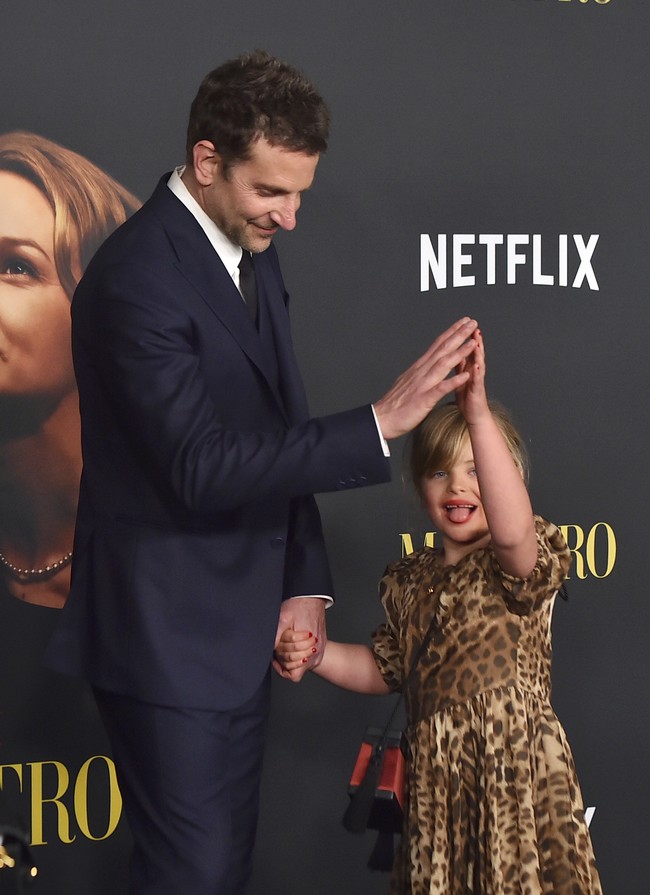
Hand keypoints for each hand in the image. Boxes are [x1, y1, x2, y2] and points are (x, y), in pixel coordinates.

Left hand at [272, 597, 325, 681]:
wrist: (312, 597)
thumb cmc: (299, 606)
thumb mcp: (283, 618)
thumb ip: (276, 636)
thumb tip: (270, 649)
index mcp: (308, 646)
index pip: (292, 671)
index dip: (280, 666)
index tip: (274, 657)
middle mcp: (316, 651)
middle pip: (295, 667)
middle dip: (284, 659)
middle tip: (279, 648)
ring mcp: (319, 650)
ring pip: (302, 665)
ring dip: (291, 659)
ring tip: (284, 647)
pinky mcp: (320, 647)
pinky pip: (308, 660)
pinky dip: (299, 657)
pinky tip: (291, 649)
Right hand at [373, 318, 478, 439]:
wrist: (381, 419)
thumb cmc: (394, 405)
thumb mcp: (408, 382)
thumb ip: (419, 373)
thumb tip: (425, 364)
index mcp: (419, 368)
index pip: (437, 345)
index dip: (451, 332)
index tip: (463, 323)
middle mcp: (421, 372)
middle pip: (442, 349)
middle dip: (458, 335)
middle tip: (472, 321)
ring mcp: (422, 384)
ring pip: (443, 364)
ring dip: (459, 352)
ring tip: (472, 342)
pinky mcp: (423, 399)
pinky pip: (441, 388)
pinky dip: (453, 381)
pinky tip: (465, 375)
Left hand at [455, 327, 489, 424]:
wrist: (475, 417)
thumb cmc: (468, 398)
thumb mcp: (461, 378)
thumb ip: (460, 365)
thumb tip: (456, 352)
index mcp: (466, 368)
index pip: (465, 349)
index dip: (463, 337)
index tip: (462, 323)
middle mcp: (474, 372)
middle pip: (474, 353)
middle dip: (474, 338)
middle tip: (473, 324)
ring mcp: (477, 382)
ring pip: (478, 364)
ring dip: (478, 352)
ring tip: (477, 340)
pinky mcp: (477, 393)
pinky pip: (477, 382)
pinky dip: (477, 373)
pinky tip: (477, 366)